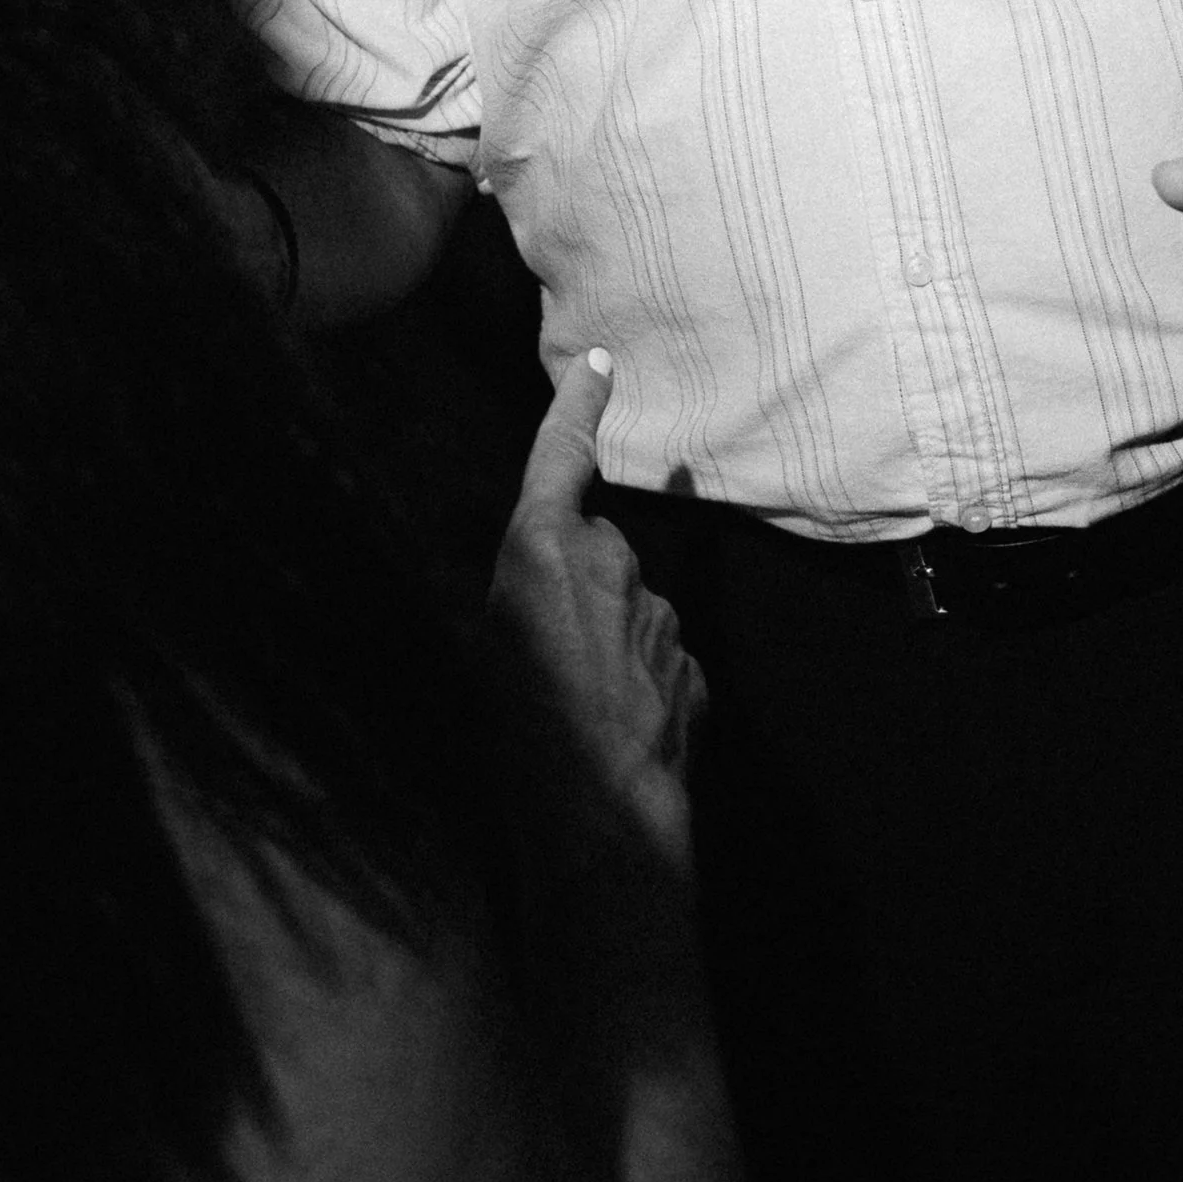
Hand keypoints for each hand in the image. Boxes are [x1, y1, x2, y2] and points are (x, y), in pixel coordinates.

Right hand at [488, 349, 702, 874]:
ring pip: (630, 605)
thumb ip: (526, 594)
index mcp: (544, 550)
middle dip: (581, 581)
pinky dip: (638, 678)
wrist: (599, 817)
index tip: (601, 364)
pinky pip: (657, 655)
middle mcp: (609, 564)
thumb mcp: (490, 644)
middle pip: (597, 548)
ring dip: (609, 635)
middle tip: (547, 647)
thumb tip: (548, 589)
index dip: (577, 407)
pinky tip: (618, 726)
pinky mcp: (692, 665)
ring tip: (578, 702)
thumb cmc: (516, 733)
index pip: (560, 456)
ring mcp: (659, 615)